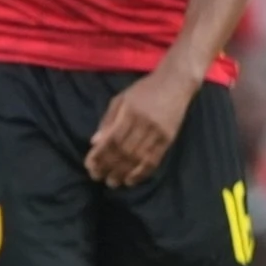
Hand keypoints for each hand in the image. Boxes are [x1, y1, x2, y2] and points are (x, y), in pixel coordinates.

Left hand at [87, 65, 197, 187]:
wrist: (175, 83)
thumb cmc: (144, 90)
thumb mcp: (120, 99)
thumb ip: (107, 120)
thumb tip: (94, 142)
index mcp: (130, 113)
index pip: (112, 140)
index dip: (100, 155)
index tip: (90, 166)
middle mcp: (144, 125)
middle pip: (124, 152)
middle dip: (109, 167)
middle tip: (98, 178)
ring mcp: (158, 133)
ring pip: (139, 159)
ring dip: (124, 173)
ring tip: (113, 182)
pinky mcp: (169, 139)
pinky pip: (155, 160)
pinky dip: (142, 172)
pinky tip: (132, 180)